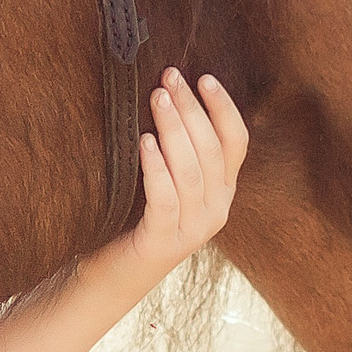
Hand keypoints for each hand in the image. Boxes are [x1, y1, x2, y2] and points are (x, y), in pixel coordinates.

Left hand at [119, 68, 247, 278]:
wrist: (116, 275)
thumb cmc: (136, 216)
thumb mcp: (168, 181)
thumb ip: (178, 149)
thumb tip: (168, 92)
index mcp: (221, 191)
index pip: (236, 143)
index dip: (223, 108)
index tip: (204, 77)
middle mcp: (215, 210)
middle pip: (211, 150)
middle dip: (192, 109)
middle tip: (169, 78)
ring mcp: (193, 229)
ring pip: (191, 171)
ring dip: (174, 129)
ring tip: (157, 98)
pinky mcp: (163, 243)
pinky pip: (165, 199)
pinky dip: (156, 167)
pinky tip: (144, 142)